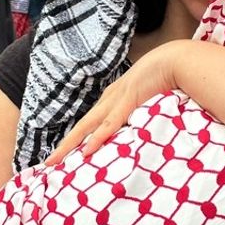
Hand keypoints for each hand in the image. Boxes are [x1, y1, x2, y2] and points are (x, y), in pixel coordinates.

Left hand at [43, 40, 182, 164]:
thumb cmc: (166, 78)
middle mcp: (110, 99)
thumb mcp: (150, 99)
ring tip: (55, 160)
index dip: (77, 138)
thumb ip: (142, 112)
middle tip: (48, 163)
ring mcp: (116, 100)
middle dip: (64, 145)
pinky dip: (97, 137)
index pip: (91, 122)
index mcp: (114, 98)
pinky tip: (86, 150)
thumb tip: (141, 129)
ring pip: (87, 126)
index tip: (67, 154)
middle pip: (81, 126)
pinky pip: (110, 123)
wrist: (176, 61)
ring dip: (70, 144)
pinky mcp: (128, 100)